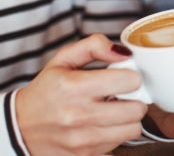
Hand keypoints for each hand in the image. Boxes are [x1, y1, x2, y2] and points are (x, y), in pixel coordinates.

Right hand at [15, 34, 146, 155]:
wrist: (19, 127)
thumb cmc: (46, 91)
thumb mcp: (63, 59)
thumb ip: (94, 46)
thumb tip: (124, 52)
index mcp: (75, 87)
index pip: (130, 81)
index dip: (132, 76)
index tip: (124, 77)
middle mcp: (78, 115)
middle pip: (137, 108)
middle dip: (135, 98)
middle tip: (123, 95)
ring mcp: (82, 139)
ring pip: (133, 128)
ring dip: (129, 118)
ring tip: (115, 110)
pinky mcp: (84, 155)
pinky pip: (120, 143)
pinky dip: (117, 133)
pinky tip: (104, 124)